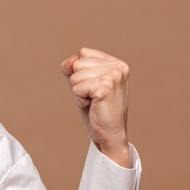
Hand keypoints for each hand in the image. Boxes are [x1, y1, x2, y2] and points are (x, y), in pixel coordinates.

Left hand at [60, 47, 130, 167]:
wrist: (110, 135)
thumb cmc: (97, 111)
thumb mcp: (82, 85)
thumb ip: (72, 69)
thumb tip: (71, 59)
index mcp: (116, 63)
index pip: (83, 54)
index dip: (81, 73)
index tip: (95, 89)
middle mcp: (118, 67)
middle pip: (78, 64)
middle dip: (79, 83)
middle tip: (94, 98)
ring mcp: (114, 76)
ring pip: (75, 76)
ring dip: (79, 93)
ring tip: (94, 102)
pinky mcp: (106, 87)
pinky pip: (76, 88)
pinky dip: (80, 100)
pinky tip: (94, 106)